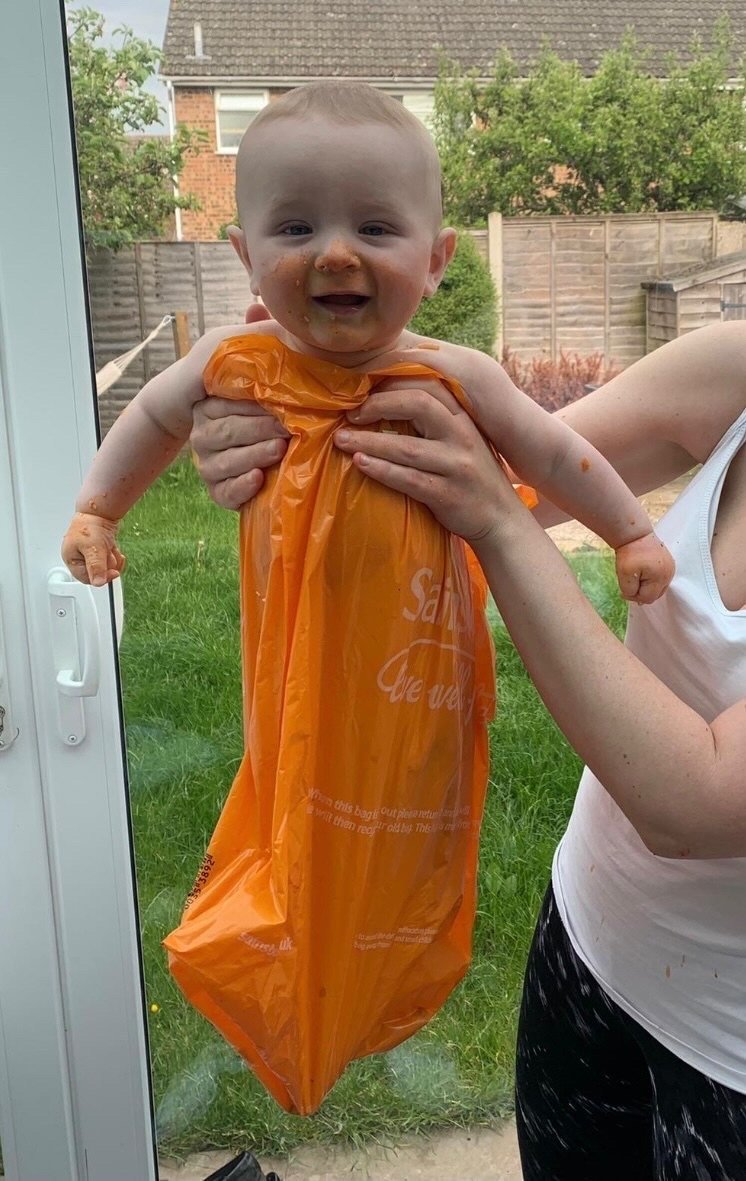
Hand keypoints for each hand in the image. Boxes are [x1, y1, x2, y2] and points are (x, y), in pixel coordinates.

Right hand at [61, 512, 124, 585]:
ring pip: (105, 566)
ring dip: (111, 558)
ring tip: (109, 546)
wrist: (99, 510)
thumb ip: (96, 567)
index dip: (101, 578)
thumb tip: (98, 583)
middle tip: (108, 553)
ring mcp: (90, 553)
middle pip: (98, 573)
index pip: (87, 579)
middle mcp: (79, 558)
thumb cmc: (91, 526)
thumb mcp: (93, 549)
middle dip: (107, 564)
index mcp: (71, 559)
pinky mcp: (99, 549)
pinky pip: (109, 558)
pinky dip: (114, 553)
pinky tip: (112, 546)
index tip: (113, 573)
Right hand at [190, 302, 288, 509]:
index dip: (251, 404)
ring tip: (279, 449)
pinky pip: (224, 494)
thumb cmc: (260, 403)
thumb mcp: (256, 369)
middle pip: (224, 432)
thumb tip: (256, 308)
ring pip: (224, 463)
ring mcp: (209, 464)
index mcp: (209, 404)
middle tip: (288, 427)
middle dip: (258, 429)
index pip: (223, 404)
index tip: (279, 403)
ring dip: (254, 456)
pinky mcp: (219, 492)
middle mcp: (202, 434)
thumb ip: (257, 339)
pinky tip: (260, 479)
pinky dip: (241, 488)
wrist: (257, 450)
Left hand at [333, 384, 517, 542]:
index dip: (392, 385)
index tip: (364, 392)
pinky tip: (360, 463)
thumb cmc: (471, 475)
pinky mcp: (448, 495)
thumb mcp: (462, 440)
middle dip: (378, 405)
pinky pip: (409, 479)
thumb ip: (437, 421)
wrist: (500, 519)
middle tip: (350, 414)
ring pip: (407, 447)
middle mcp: (462, 436)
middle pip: (417, 405)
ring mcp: (457, 466)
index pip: (427, 385)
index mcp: (463, 417)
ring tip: (340, 440)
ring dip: (369, 441)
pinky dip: (381, 470)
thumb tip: (388, 400)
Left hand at [615, 533, 675, 603]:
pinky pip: (660, 580)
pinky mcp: (669, 564)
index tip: (623, 588)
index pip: (648, 598)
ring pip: (658, 588)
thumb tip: (636, 597)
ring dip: (646, 587)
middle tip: (629, 582)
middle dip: (641, 592)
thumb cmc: (629, 553)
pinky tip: (642, 572)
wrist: (635, 534)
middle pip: (655, 595)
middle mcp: (670, 574)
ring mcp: (671, 569)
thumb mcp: (624, 574)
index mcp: (661, 577)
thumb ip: (629, 590)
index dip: (633, 596)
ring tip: (636, 576)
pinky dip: (651, 580)